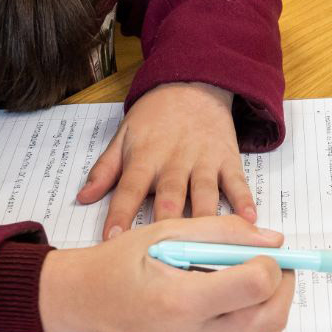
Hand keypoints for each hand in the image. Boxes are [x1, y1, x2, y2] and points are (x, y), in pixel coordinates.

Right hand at [38, 214, 293, 331]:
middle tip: (272, 260)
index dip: (271, 262)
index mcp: (180, 301)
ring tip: (250, 274)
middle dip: (283, 284)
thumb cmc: (118, 264)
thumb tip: (274, 238)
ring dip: (272, 302)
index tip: (262, 246)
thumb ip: (224, 232)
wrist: (81, 305)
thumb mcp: (166, 231)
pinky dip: (253, 317)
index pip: (256, 286)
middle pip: (271, 318)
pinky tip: (231, 295)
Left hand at [77, 82, 252, 238]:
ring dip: (205, 217)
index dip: (121, 214)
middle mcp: (175, 160)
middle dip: (166, 219)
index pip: (129, 188)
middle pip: (170, 194)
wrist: (193, 83)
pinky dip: (244, 199)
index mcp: (145, 156)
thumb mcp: (123, 135)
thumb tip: (83, 198)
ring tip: (205, 241)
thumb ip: (105, 169)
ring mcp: (204, 160)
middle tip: (164, 247)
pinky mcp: (228, 159)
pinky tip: (248, 219)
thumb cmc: (155, 116)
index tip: (113, 239)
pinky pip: (237, 182)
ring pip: (204, 192)